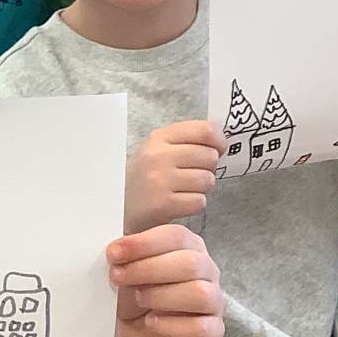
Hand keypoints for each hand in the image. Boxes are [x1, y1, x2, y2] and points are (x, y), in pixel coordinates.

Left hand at [107, 224, 223, 336]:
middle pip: (190, 263)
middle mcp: (207, 270)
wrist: (135, 334)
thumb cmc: (134, 295)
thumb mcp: (126, 266)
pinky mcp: (213, 330)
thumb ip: (127, 251)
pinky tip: (150, 321)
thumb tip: (118, 246)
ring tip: (139, 299)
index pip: (177, 236)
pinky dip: (170, 326)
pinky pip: (200, 328)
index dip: (144, 243)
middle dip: (148, 269)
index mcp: (189, 246)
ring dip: (161, 296)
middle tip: (118, 276)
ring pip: (200, 294)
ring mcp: (214, 301)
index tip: (114, 252)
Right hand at [125, 119, 221, 233]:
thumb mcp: (158, 149)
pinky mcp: (163, 204)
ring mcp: (160, 180)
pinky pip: (199, 201)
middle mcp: (159, 155)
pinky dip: (194, 204)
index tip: (218, 149)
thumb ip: (187, 140)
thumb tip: (220, 137)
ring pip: (207, 180)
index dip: (219, 141)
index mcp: (160, 137)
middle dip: (208, 168)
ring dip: (201, 188)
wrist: (117, 206)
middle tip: (193, 174)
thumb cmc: (145, 177)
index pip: (205, 130)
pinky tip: (179, 203)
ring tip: (184, 189)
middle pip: (210, 157)